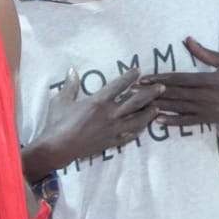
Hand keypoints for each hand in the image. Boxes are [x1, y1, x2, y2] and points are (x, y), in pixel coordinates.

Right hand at [26, 67, 161, 173]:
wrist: (58, 148)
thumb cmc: (57, 123)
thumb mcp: (60, 100)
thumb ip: (70, 85)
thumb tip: (72, 70)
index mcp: (98, 101)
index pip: (118, 85)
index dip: (130, 76)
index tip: (138, 70)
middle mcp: (110, 114)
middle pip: (136, 101)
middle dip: (150, 93)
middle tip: (161, 87)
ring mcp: (113, 129)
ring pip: (138, 119)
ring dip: (149, 112)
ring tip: (157, 107)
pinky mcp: (112, 141)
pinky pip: (131, 135)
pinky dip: (139, 129)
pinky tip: (143, 126)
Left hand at [140, 37, 218, 131]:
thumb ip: (206, 53)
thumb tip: (188, 39)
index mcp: (209, 79)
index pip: (179, 79)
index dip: (160, 79)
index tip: (144, 78)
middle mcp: (205, 95)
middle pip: (173, 94)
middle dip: (152, 93)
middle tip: (131, 92)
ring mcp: (206, 109)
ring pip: (177, 108)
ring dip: (157, 106)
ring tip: (138, 105)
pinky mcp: (208, 119)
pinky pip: (187, 121)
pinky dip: (172, 121)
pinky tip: (157, 120)